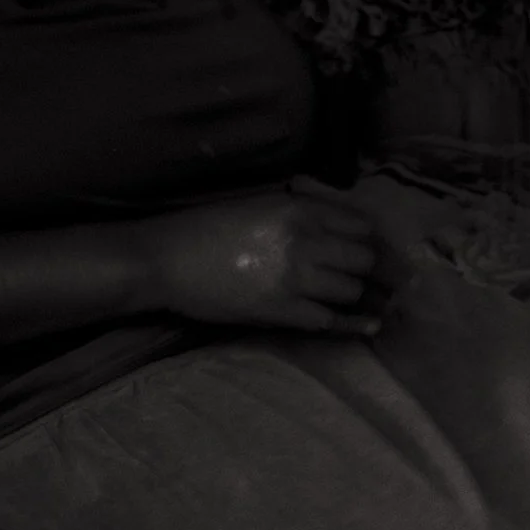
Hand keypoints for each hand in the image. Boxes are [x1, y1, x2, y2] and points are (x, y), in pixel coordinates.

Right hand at [134, 179, 390, 335]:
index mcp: (300, 211)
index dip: (364, 239)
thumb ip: (304, 209)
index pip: (361, 227)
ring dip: (349, 294)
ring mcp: (294, 279)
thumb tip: (338, 219)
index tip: (359, 247)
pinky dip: (344, 323)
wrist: (165, 260)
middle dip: (361, 267)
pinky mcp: (279, 311)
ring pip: (351, 291)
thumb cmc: (208, 227)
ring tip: (340, 294)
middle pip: (363, 260)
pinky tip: (364, 326)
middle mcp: (305, 242)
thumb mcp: (262, 203)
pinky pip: (328, 320)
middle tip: (351, 273)